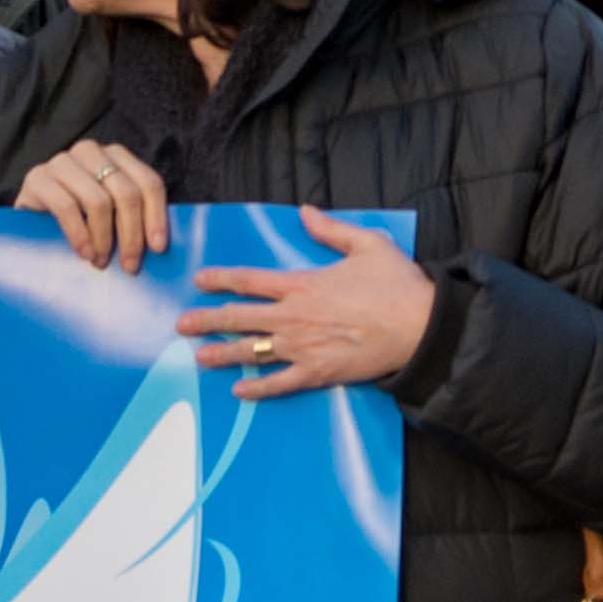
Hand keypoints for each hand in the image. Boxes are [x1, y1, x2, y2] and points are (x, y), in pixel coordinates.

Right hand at [18, 139, 168, 271]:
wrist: (27, 218)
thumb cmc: (77, 218)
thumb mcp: (109, 213)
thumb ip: (131, 217)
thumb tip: (159, 246)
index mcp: (116, 155)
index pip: (148, 182)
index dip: (157, 216)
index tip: (158, 248)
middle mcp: (91, 152)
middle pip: (126, 193)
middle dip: (131, 234)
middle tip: (129, 265)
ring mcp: (62, 162)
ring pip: (98, 201)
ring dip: (104, 238)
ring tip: (101, 262)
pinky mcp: (37, 178)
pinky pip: (66, 207)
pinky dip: (79, 235)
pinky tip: (84, 253)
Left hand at [180, 206, 433, 397]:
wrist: (420, 326)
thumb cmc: (396, 284)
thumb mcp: (367, 244)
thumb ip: (331, 229)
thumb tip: (305, 211)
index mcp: (303, 284)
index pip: (251, 280)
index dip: (222, 279)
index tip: (200, 280)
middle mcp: (294, 317)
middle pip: (240, 318)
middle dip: (207, 320)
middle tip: (182, 325)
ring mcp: (302, 348)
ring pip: (252, 351)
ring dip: (222, 354)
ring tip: (199, 357)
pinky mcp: (317, 373)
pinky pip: (279, 384)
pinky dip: (257, 388)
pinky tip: (239, 390)